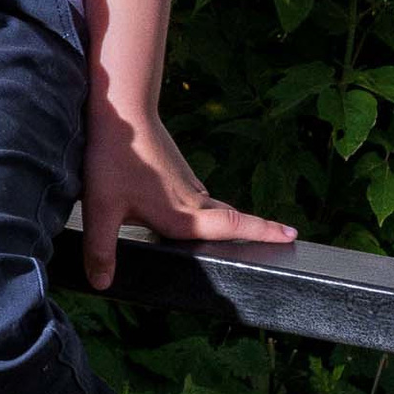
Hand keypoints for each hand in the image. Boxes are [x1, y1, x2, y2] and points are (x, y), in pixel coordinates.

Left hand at [79, 108, 295, 291]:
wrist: (123, 108)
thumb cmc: (114, 157)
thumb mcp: (101, 207)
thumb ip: (101, 249)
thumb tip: (101, 285)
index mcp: (182, 215)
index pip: (231, 228)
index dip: (262, 232)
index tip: (292, 235)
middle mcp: (192, 199)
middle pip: (232, 219)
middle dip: (257, 230)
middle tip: (285, 238)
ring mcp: (186, 181)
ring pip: (215, 206)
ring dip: (232, 220)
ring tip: (244, 235)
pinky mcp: (176, 169)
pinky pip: (200, 195)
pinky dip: (209, 207)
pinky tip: (195, 211)